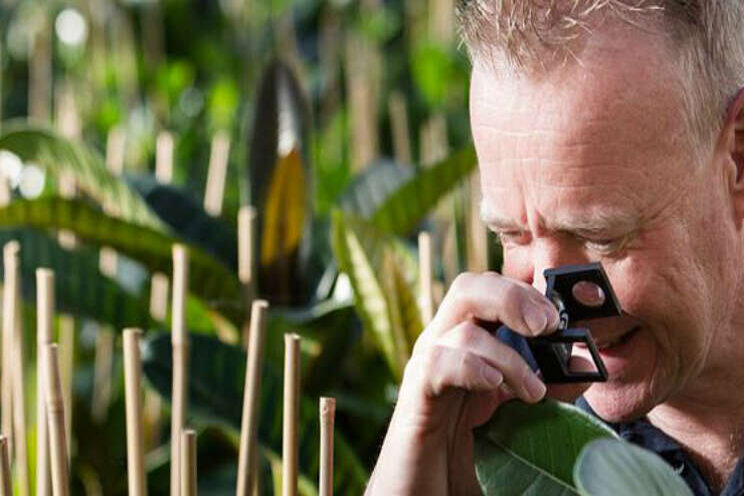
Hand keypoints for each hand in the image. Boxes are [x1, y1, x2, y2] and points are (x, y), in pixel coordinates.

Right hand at [365, 272, 587, 494]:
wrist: (422, 494)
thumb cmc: (465, 455)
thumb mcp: (514, 415)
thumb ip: (543, 387)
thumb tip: (580, 363)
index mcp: (468, 344)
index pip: (491, 291)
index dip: (527, 293)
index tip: (563, 316)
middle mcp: (443, 346)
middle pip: (469, 288)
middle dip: (512, 296)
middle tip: (548, 325)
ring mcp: (425, 369)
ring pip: (460, 326)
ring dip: (508, 356)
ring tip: (532, 392)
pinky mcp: (414, 398)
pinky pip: (436, 363)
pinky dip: (470, 367)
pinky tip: (493, 387)